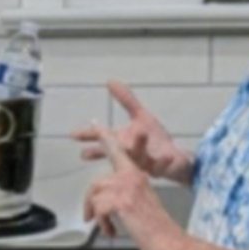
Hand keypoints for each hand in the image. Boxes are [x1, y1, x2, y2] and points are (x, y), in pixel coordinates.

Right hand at [74, 82, 194, 183]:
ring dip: (139, 146)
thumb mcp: (140, 116)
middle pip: (115, 150)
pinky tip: (167, 155)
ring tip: (141, 131)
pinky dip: (163, 162)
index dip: (88, 136)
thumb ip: (126, 100)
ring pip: (139, 156)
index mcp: (123, 141)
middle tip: (90, 150)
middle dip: (104, 150)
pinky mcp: (161, 168)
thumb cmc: (154, 139)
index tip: (73, 135)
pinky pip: (162, 166)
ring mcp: (144, 162)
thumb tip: (110, 81)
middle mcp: (130, 153)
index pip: (102, 138)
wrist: (175, 160)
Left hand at [84, 130, 188, 249]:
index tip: (95, 123)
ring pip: (95, 196)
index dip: (104, 136)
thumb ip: (124, 192)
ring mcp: (126, 187)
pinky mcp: (122, 201)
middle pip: (96, 183)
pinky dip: (102, 223)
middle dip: (89, 203)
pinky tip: (111, 231)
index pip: (117, 150)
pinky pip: (98, 209)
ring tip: (106, 226)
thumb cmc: (154, 225)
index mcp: (135, 173)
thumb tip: (104, 199)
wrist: (166, 238)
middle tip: (89, 216)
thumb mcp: (139, 201)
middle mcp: (131, 176)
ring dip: (97, 215)